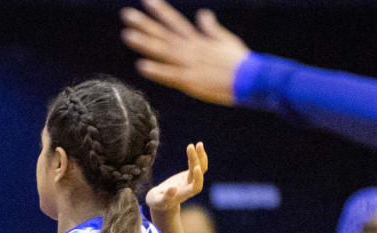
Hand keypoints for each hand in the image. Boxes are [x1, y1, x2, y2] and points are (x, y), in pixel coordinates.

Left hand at [121, 1, 250, 105]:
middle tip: (126, 14)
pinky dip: (156, 70)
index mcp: (197, 40)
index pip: (174, 21)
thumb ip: (210, 27)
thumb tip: (202, 13)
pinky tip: (141, 65)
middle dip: (144, 23)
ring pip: (163, 51)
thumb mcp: (225, 40)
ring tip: (126, 35)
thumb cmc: (240, 62)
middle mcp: (190, 48)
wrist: (251, 79)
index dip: (160, 10)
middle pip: (163, 34)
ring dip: (144, 43)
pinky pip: (170, 75)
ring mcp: (189, 64)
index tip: (146, 0)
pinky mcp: (191, 80)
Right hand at [147, 142, 207, 215]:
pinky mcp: (188, 174)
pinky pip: (197, 164)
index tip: (196, 167)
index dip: (198, 178)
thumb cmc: (157, 202)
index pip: (195, 187)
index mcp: (183, 194)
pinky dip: (198, 156)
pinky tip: (196, 146)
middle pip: (198, 174)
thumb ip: (165, 197)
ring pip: (200, 168)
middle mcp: (189, 187)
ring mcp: (190, 180)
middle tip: (191, 146)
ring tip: (198, 144)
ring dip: (200, 156)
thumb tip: (173, 188)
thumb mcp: (157, 201)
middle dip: (196, 160)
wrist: (161, 201)